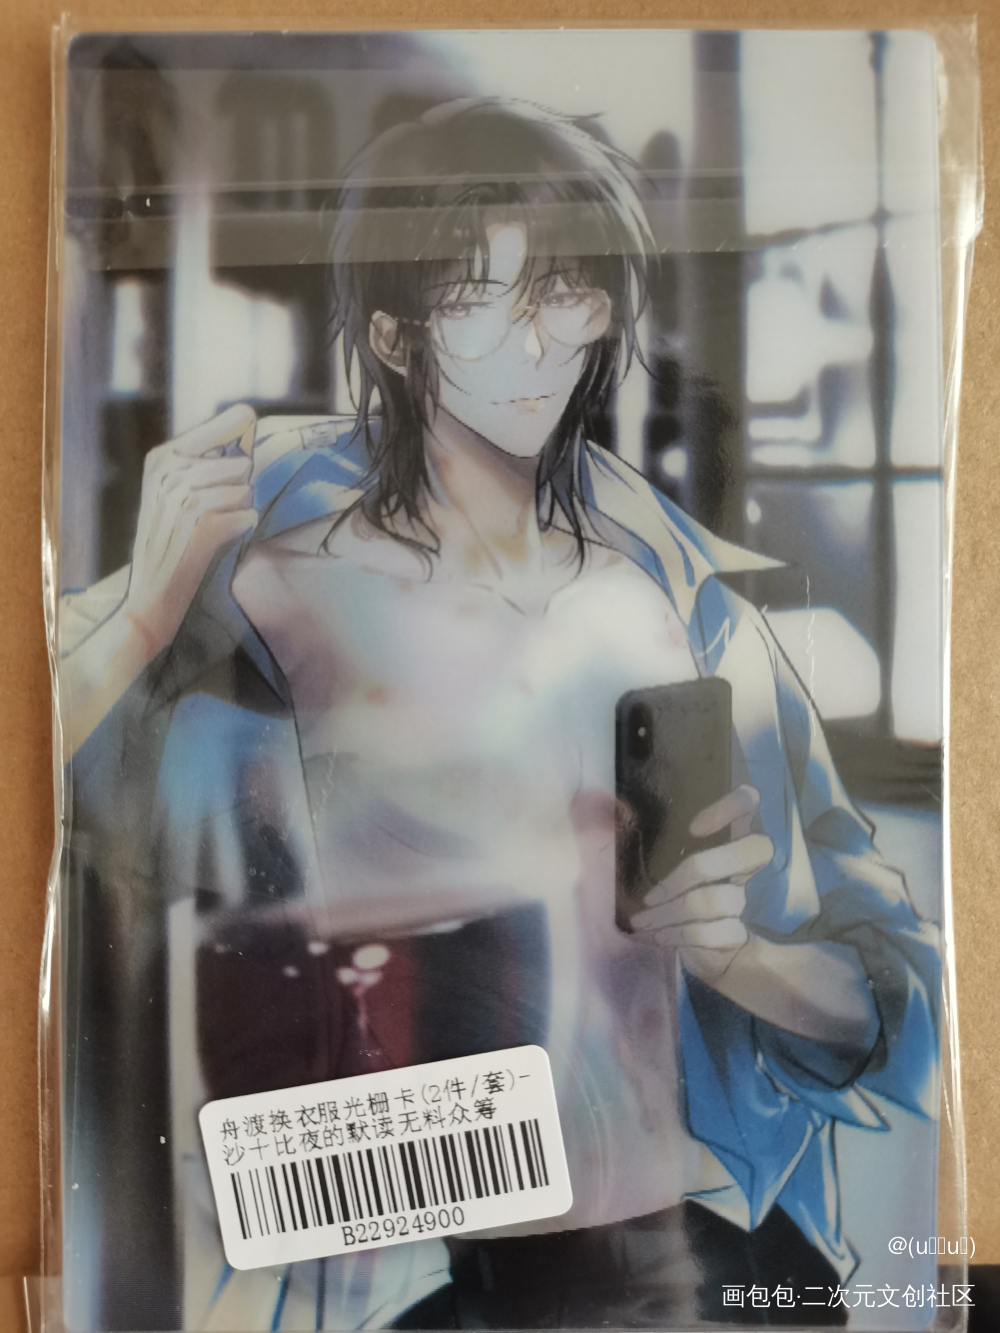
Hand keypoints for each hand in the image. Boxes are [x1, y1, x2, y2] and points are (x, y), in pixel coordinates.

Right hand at [124, 404, 257, 656]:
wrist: (150, 597)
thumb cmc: (171, 545)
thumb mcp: (173, 498)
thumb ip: (203, 470)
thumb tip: (247, 447)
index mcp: (160, 459)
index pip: (215, 428)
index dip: (237, 424)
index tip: (250, 416)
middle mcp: (168, 474)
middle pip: (238, 464)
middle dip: (240, 487)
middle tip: (220, 510)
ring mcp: (180, 501)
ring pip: (244, 491)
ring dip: (241, 509)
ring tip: (220, 525)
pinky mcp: (198, 530)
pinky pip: (246, 516)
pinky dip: (243, 527)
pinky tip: (227, 536)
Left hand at [630, 785, 772, 984]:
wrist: (707, 949)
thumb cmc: (674, 890)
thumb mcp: (658, 858)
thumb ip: (639, 832)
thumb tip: (601, 803)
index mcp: (727, 835)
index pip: (748, 802)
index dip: (730, 807)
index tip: (694, 827)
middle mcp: (743, 862)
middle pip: (755, 849)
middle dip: (695, 870)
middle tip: (653, 893)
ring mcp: (743, 898)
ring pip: (715, 898)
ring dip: (669, 912)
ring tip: (642, 921)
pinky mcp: (737, 932)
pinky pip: (712, 932)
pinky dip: (678, 935)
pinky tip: (657, 936)